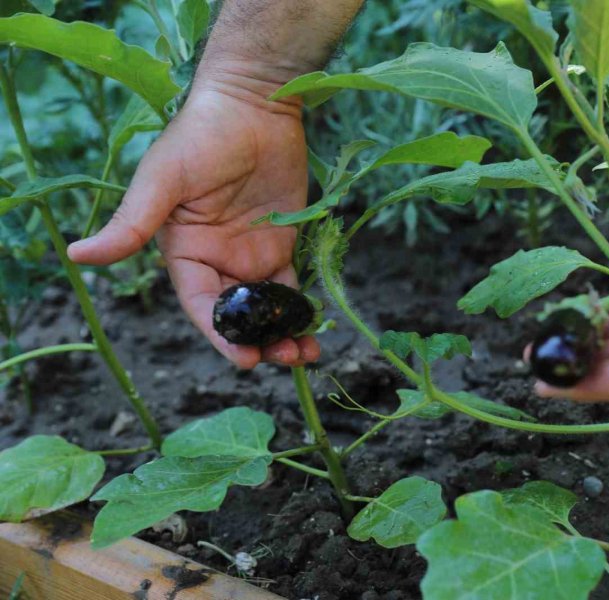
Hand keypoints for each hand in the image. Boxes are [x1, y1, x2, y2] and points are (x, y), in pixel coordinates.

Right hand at [68, 81, 318, 369]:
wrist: (254, 106)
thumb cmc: (201, 136)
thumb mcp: (163, 180)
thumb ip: (132, 223)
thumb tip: (76, 255)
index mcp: (184, 253)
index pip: (201, 305)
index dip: (221, 335)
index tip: (244, 359)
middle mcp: (216, 261)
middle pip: (237, 315)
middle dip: (259, 342)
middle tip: (286, 358)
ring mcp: (250, 255)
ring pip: (266, 309)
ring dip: (283, 333)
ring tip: (307, 351)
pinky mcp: (281, 245)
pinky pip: (291, 288)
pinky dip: (301, 309)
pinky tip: (315, 326)